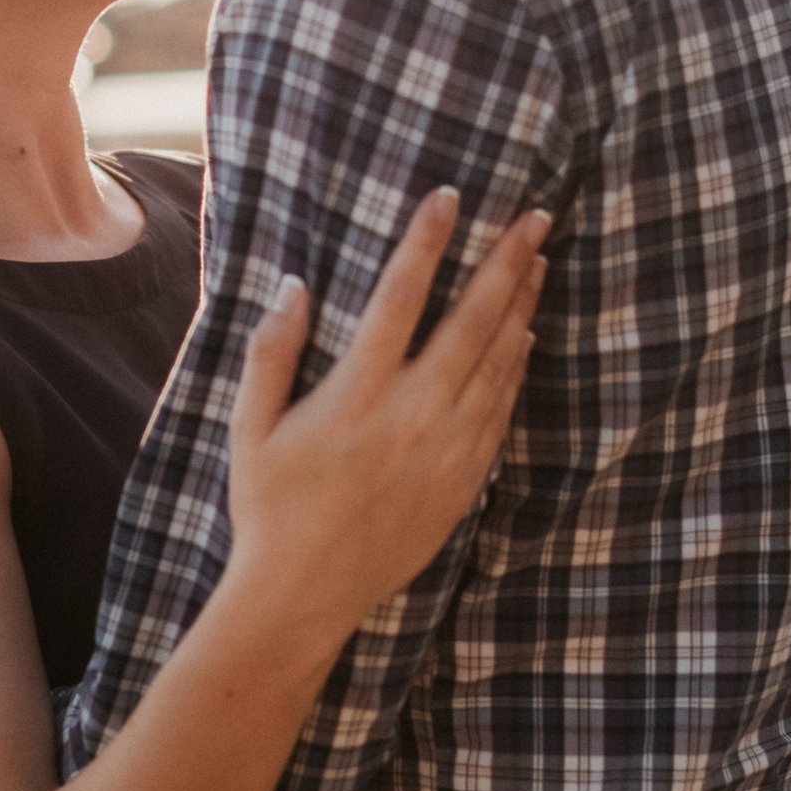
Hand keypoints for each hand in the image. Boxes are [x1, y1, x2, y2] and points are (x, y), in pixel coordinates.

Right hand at [225, 192, 546, 652]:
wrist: (305, 592)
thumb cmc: (269, 507)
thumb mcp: (250, 427)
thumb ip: (272, 353)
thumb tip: (295, 286)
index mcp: (355, 394)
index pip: (400, 297)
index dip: (427, 241)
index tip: (450, 197)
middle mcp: (411, 415)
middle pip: (472, 321)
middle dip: (506, 263)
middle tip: (536, 217)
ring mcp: (446, 450)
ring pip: (498, 362)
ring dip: (522, 306)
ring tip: (540, 261)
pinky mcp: (464, 481)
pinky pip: (501, 411)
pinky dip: (516, 367)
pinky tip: (524, 337)